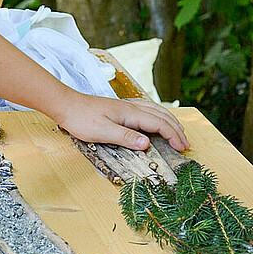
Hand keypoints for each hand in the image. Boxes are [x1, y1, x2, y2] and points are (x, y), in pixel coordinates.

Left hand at [55, 95, 189, 151]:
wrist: (66, 105)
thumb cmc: (81, 119)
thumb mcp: (103, 132)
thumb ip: (126, 138)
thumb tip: (147, 144)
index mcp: (130, 113)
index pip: (159, 124)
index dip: (173, 136)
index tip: (182, 148)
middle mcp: (132, 107)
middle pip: (162, 116)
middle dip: (176, 130)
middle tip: (185, 144)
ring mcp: (126, 106)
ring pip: (156, 111)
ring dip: (169, 122)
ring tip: (178, 132)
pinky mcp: (121, 108)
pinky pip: (147, 110)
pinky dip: (158, 116)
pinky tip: (156, 120)